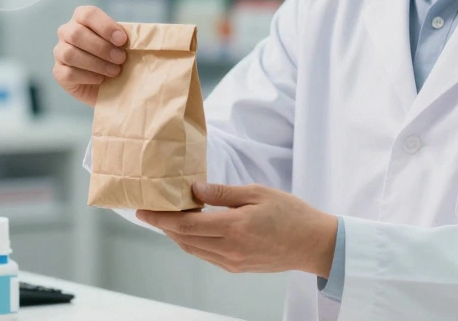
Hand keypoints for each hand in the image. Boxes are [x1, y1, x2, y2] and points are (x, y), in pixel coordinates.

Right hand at [51, 5, 127, 106]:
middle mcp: (67, 31)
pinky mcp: (59, 72)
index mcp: (82, 18)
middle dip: (102, 47)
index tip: (122, 40)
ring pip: (70, 54)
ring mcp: (60, 52)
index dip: (105, 26)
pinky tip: (101, 79)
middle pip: (77, 33)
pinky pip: (68, 73)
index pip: (88, 14)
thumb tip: (140, 36)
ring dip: (96, 63)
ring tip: (114, 71)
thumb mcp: (123, 44)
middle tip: (121, 58)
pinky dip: (88, 77)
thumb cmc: (116, 58)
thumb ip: (125, 37)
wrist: (110, 84)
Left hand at [137, 183, 338, 276]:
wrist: (313, 244)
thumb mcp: (257, 193)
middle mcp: (229, 249)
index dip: (161, 218)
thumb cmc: (290, 213)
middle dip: (163, 226)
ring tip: (165, 220)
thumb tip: (194, 189)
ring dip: (176, 236)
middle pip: (184, 239)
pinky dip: (193, 244)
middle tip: (148, 212)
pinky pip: (206, 256)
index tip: (144, 210)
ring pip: (194, 250)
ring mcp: (233, 262)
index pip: (186, 225)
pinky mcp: (238, 267)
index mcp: (233, 227)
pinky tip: (190, 231)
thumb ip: (223, 193)